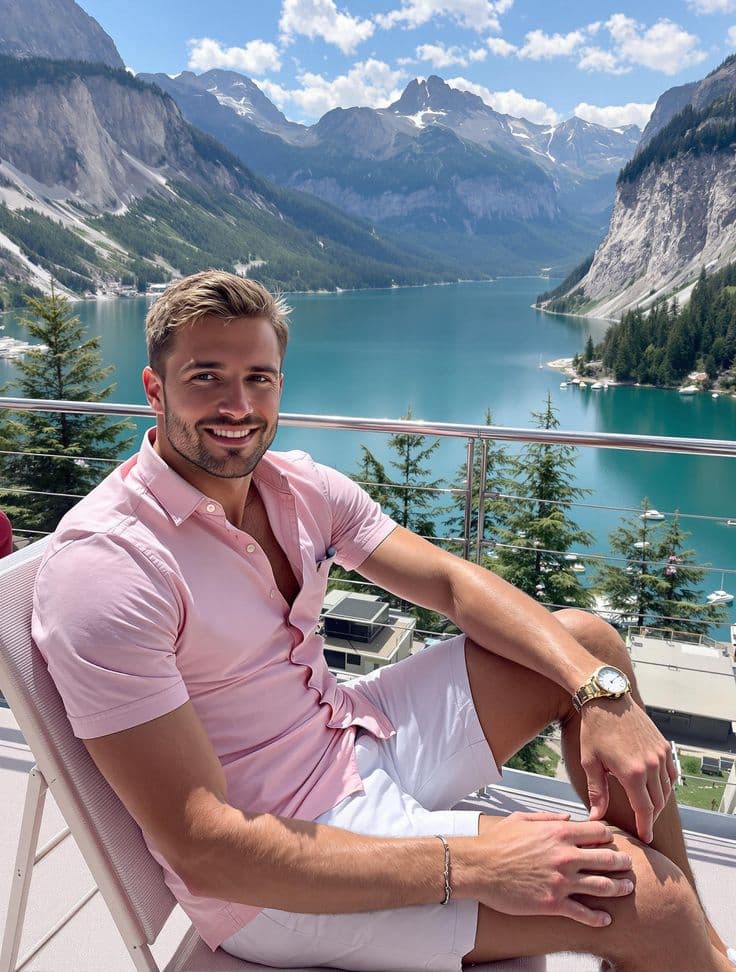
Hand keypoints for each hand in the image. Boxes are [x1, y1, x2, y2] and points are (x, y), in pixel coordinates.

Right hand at [474, 812, 632, 926]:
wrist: (478, 867)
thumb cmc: (496, 842)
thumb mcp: (522, 819)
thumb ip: (548, 817)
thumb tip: (567, 817)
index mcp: (558, 832)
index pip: (597, 832)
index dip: (608, 838)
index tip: (611, 843)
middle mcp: (565, 856)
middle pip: (607, 859)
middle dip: (622, 863)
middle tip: (628, 867)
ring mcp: (560, 881)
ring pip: (602, 886)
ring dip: (619, 888)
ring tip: (627, 889)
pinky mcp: (552, 903)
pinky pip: (583, 912)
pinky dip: (598, 918)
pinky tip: (606, 919)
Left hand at [579, 696, 677, 842]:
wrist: (606, 699)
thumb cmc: (593, 730)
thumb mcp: (590, 762)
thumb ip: (597, 792)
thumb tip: (595, 817)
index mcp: (632, 773)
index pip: (644, 809)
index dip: (645, 825)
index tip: (645, 838)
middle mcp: (651, 765)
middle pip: (658, 801)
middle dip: (651, 816)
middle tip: (644, 825)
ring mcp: (660, 754)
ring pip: (667, 788)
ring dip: (659, 801)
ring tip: (648, 808)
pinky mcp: (663, 745)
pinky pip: (671, 772)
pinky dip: (666, 784)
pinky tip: (656, 787)